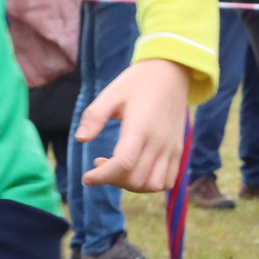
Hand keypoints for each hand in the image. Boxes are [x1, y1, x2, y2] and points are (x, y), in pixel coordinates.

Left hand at [78, 58, 194, 190]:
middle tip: (100, 163)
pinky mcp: (177, 150)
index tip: (86, 178)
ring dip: (132, 185)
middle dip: (113, 180)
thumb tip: (80, 139)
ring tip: (118, 169)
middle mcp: (159, 141)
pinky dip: (150, 184)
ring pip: (153, 185)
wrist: (171, 73)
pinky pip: (167, 180)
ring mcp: (171, 148)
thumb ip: (95, 116)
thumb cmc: (138, 82)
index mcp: (140, 127)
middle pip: (136, 179)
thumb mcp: (112, 93)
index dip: (102, 176)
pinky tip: (136, 170)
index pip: (123, 164)